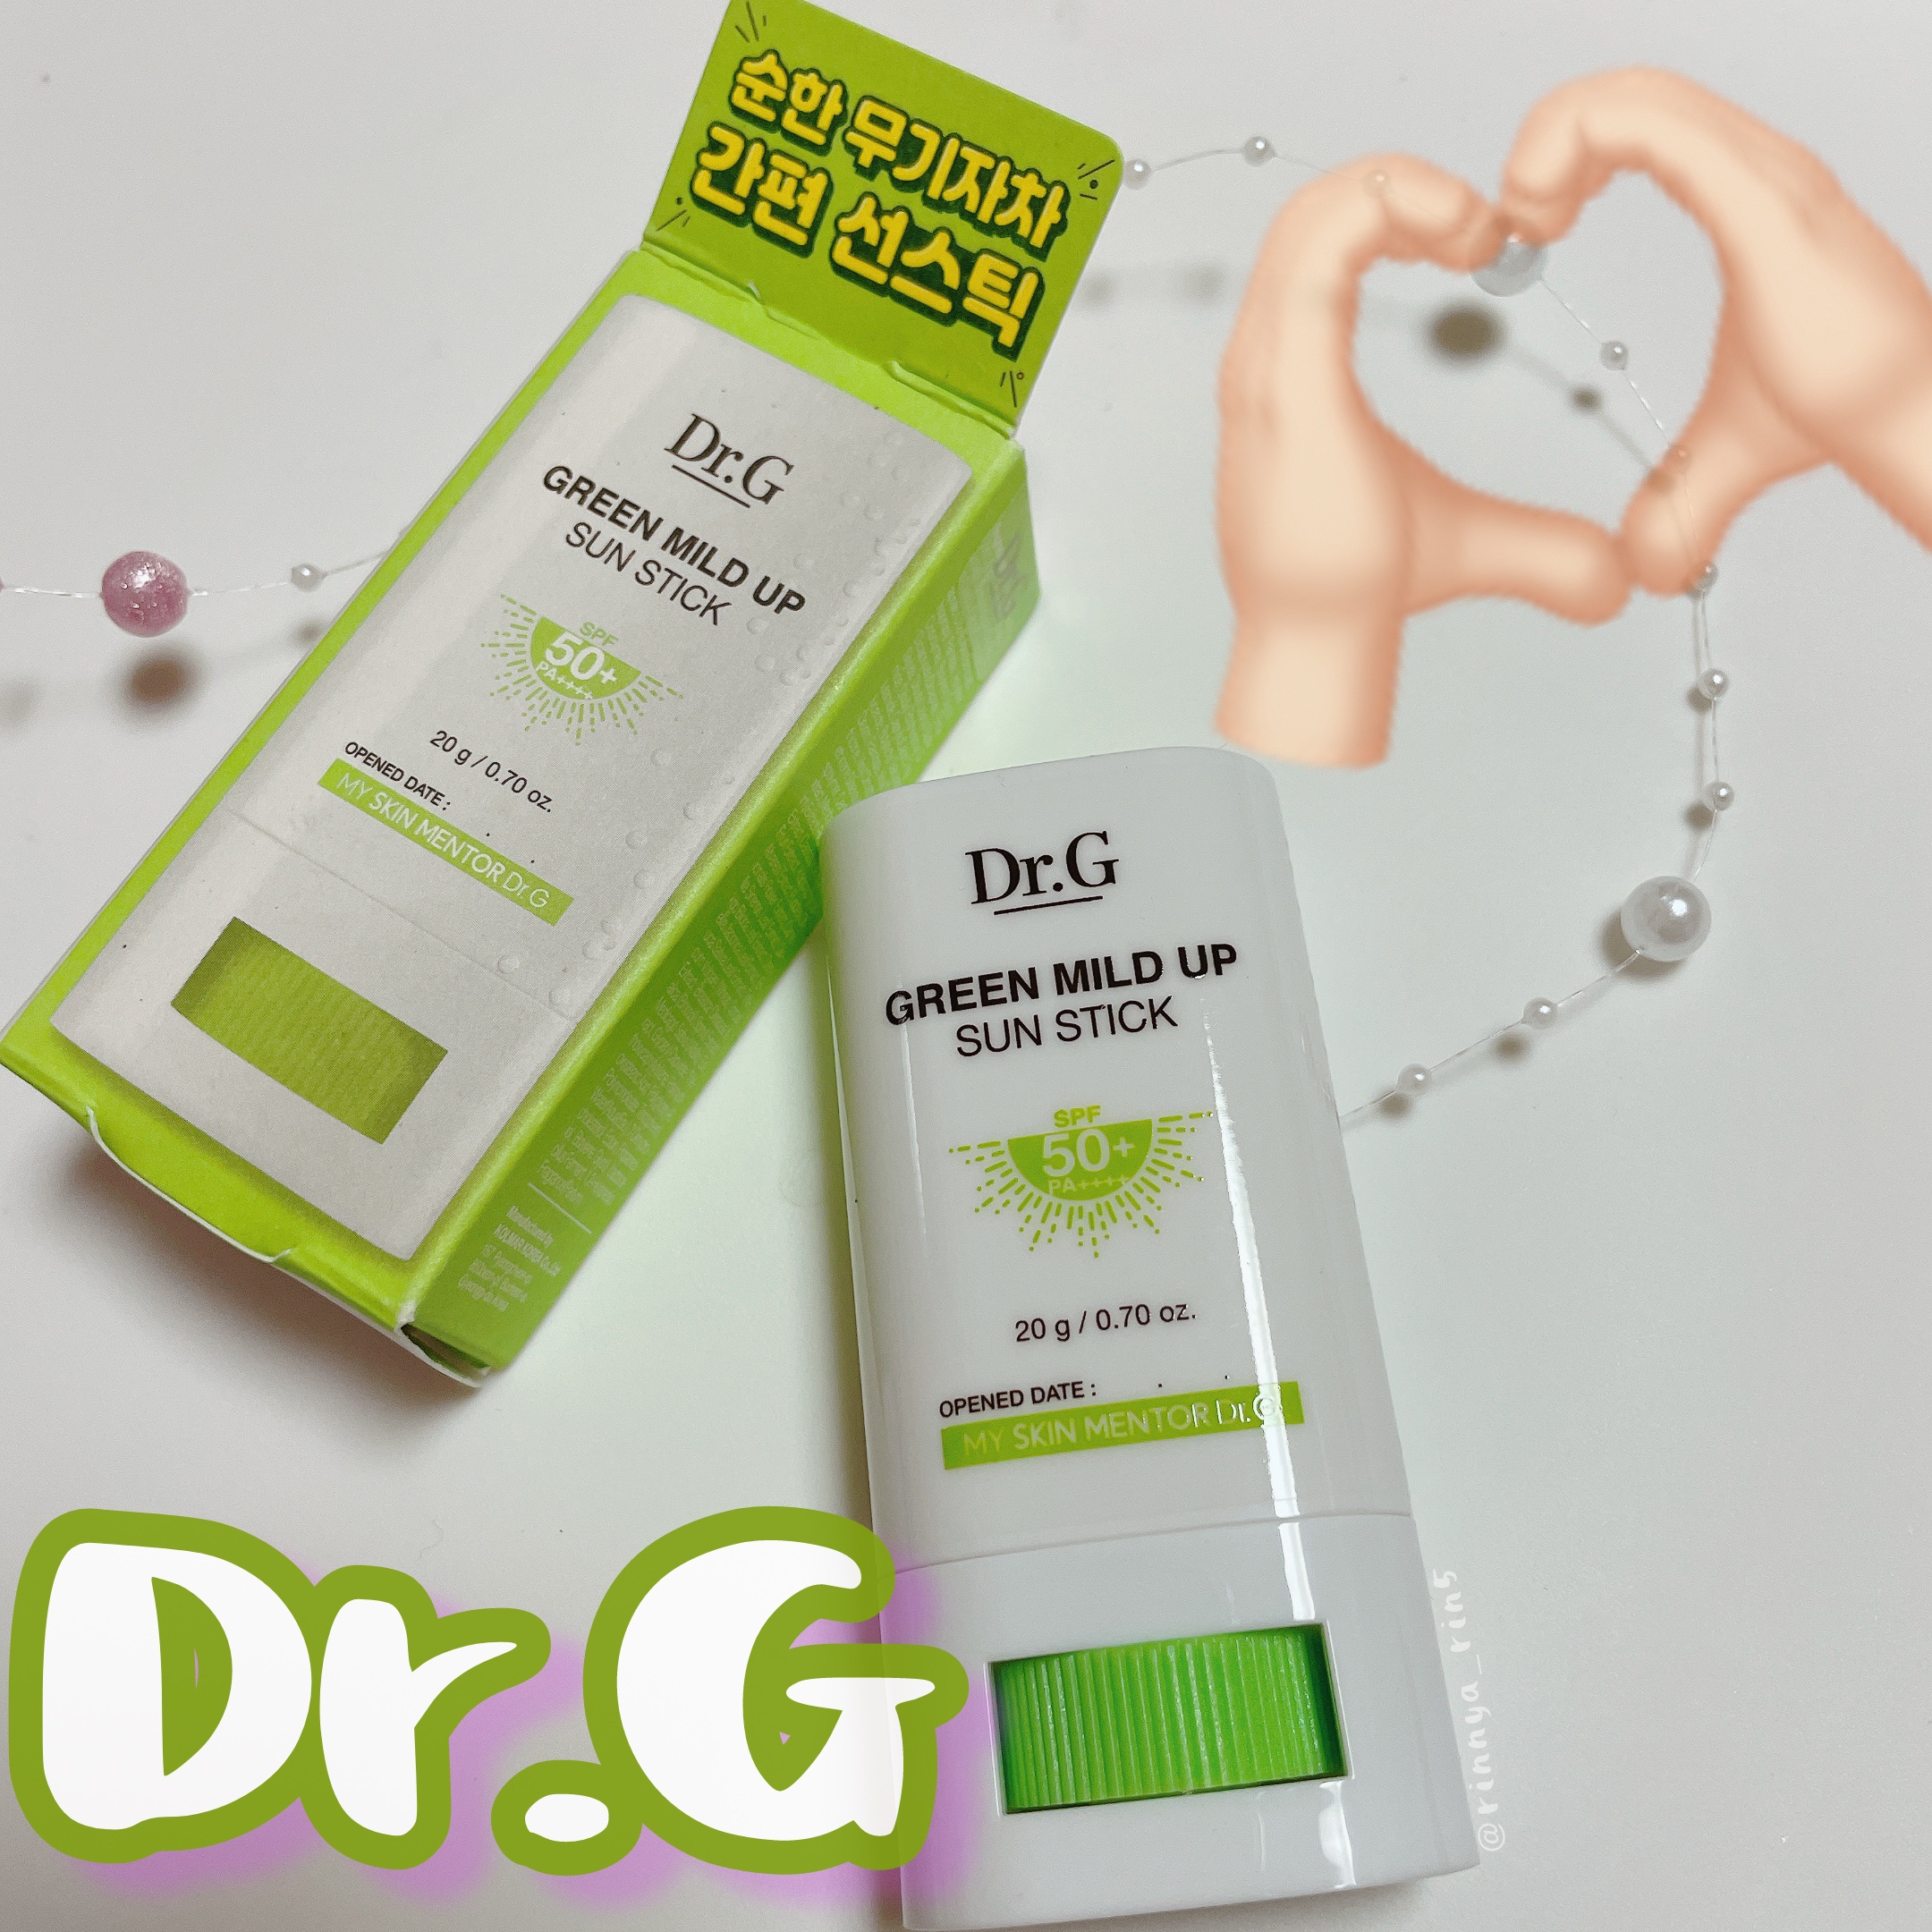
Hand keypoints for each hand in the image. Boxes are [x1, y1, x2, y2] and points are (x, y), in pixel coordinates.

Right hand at [1217, 155, 1630, 767]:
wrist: (1321, 644)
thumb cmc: (1366, 588)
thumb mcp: (1474, 543)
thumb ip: (1542, 548)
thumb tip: (1616, 586)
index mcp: (1296, 368)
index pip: (1322, 241)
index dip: (1397, 214)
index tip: (1481, 245)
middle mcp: (1267, 354)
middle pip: (1310, 208)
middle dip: (1402, 188)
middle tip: (1490, 226)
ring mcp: (1267, 363)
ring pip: (1312, 213)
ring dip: (1402, 191)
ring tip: (1480, 226)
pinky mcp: (1286, 378)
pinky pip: (1321, 250)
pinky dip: (1391, 211)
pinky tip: (1466, 236)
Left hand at [1501, 68, 1931, 592]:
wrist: (1906, 417)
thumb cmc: (1841, 408)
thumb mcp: (1727, 453)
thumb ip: (1681, 497)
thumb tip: (1646, 563)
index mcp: (1742, 197)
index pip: (1645, 123)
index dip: (1573, 152)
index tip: (1528, 230)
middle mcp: (1754, 167)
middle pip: (1633, 90)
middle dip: (1553, 137)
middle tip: (1512, 222)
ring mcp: (1761, 174)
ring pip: (1636, 93)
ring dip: (1554, 138)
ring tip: (1519, 215)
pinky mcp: (1756, 201)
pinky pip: (1652, 127)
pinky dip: (1577, 145)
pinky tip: (1539, 214)